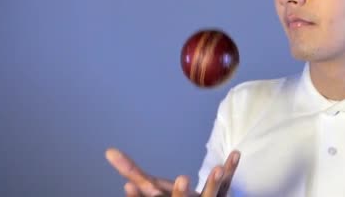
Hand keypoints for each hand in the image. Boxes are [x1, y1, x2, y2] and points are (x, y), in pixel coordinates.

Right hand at [105, 147, 240, 196]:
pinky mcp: (221, 196)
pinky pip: (228, 183)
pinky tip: (235, 153)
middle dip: (180, 194)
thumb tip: (109, 151)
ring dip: (213, 184)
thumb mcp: (151, 187)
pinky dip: (231, 169)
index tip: (129, 185)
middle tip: (182, 178)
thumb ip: (131, 169)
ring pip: (210, 196)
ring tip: (217, 169)